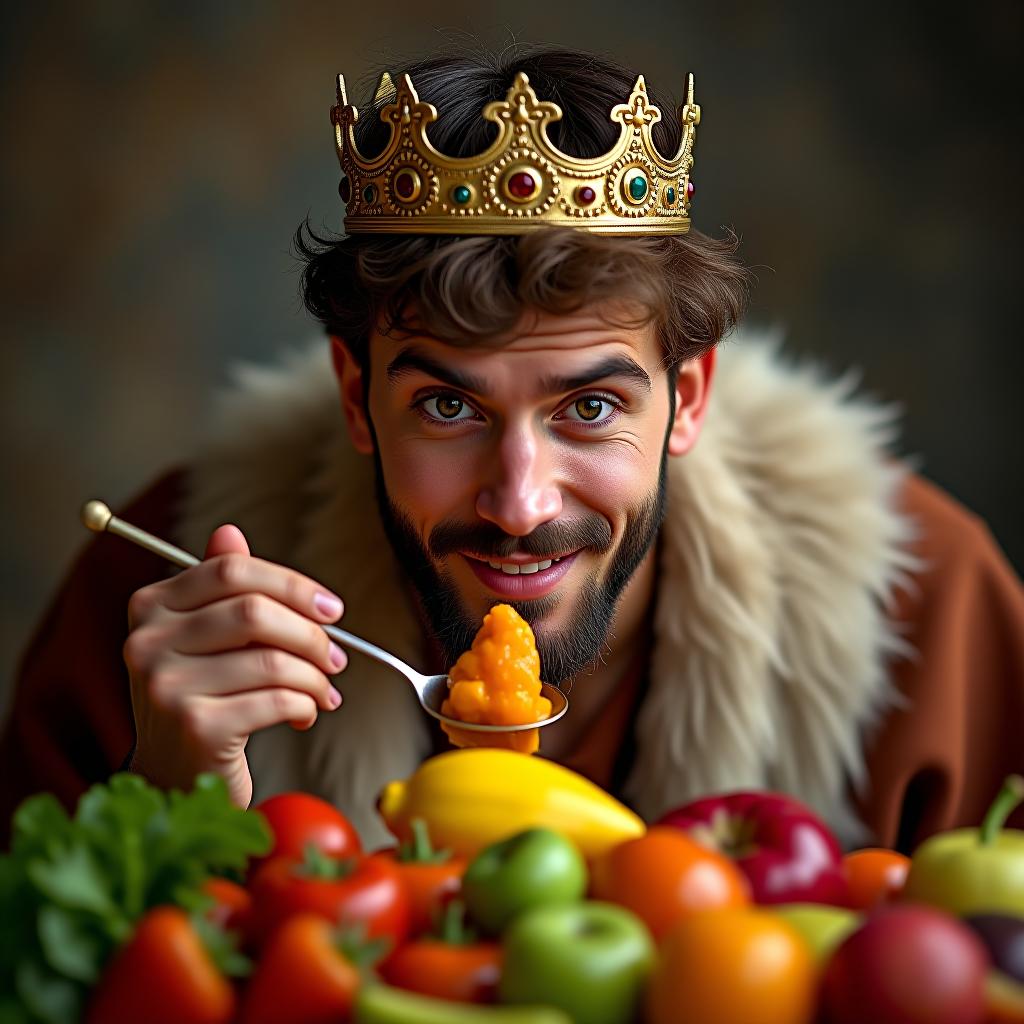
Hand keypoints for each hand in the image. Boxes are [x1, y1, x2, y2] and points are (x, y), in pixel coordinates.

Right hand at [123, 524, 346, 806]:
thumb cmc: (202, 695)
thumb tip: (229, 531)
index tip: (331, 609)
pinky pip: (276, 700)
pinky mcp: (194, 727)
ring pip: (273, 661)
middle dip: (311, 635)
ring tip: (325, 690)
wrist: (175, 775)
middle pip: (255, 612)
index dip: (292, 584)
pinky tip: (307, 713)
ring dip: (315, 677)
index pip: (232, 571)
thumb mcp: (204, 637)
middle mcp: (147, 643)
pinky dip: (306, 705)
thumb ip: (218, 585)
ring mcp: (166, 686)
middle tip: (336, 657)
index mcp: (150, 607)